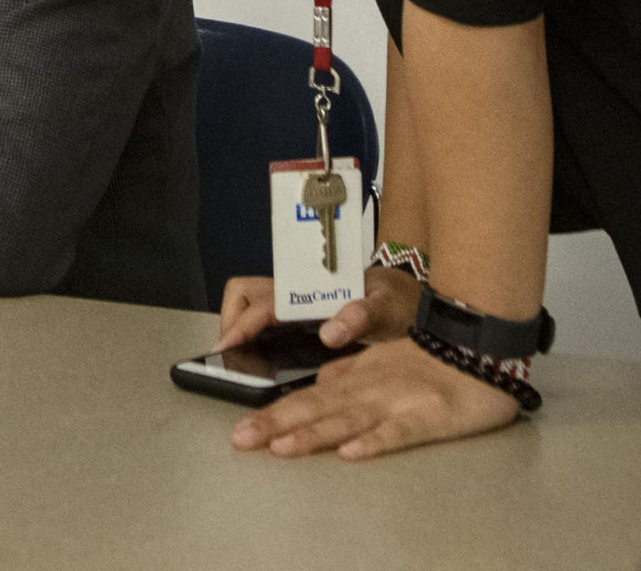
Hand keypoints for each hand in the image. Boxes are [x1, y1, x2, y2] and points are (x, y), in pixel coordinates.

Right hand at [218, 266, 420, 348]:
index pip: (264, 302)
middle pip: (244, 293)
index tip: (229, 344)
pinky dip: (254, 329)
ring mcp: (298, 301)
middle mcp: (299, 292)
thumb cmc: (398, 299)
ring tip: (241, 351)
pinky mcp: (303, 314)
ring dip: (241, 321)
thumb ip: (360, 316)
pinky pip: (267, 316)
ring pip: (252, 302)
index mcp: (313, 289)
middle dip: (231, 317)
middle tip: (232, 349)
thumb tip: (329, 333)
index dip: (242, 323)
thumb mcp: (386, 307)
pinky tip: (260, 351)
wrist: (412, 298)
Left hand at [229, 334, 520, 460]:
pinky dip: (373, 442)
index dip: (273, 413)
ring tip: (281, 447)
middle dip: (277, 424)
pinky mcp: (428, 417)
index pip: (306, 397)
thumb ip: (346, 374)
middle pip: (317, 407)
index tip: (241, 429)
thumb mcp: (379, 360)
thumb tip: (316, 388)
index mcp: (356, 376)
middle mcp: (368, 388)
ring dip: (313, 434)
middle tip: (241, 439)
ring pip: (348, 419)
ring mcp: (397, 402)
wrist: (480, 344)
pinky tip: (350, 453)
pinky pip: (398, 432)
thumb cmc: (430, 356)